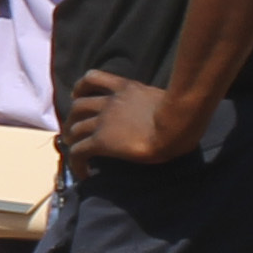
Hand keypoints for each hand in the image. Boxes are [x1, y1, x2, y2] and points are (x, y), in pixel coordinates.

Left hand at [56, 69, 197, 171]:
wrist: (177, 125)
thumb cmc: (181, 113)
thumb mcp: (163, 98)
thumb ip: (152, 102)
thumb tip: (160, 111)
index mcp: (125, 88)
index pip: (93, 78)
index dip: (80, 87)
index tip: (77, 95)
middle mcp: (110, 102)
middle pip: (78, 105)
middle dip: (73, 118)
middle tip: (74, 131)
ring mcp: (103, 121)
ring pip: (75, 128)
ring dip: (71, 139)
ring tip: (74, 150)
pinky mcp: (101, 141)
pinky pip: (79, 151)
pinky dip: (76, 163)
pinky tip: (82, 174)